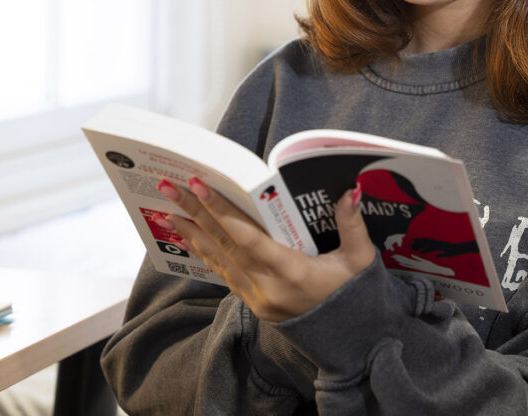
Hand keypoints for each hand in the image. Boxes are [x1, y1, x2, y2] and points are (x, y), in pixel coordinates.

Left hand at [157, 178, 375, 321]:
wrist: (349, 341)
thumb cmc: (355, 295)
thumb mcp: (361, 260)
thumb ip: (353, 225)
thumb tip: (349, 191)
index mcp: (294, 272)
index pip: (249, 238)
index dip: (223, 211)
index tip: (201, 186)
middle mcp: (269, 287)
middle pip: (225, 245)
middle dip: (195, 214)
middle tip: (170, 188)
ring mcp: (258, 298)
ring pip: (218, 260)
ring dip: (192, 234)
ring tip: (166, 211)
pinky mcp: (254, 303)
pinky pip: (223, 274)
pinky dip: (204, 254)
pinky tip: (188, 239)